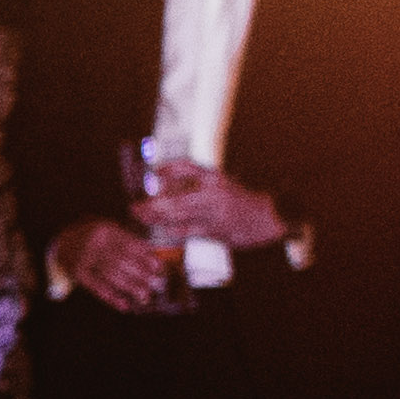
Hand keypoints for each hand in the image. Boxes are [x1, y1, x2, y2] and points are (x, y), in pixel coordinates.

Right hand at [51, 217, 174, 313]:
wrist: (63, 244)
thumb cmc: (96, 239)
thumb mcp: (110, 231)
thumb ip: (129, 240)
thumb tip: (153, 257)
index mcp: (105, 230)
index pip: (129, 244)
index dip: (145, 257)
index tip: (159, 267)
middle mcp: (93, 243)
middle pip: (122, 261)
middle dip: (141, 274)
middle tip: (156, 285)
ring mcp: (84, 259)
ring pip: (111, 276)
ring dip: (130, 288)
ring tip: (145, 297)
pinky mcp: (77, 273)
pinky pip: (97, 288)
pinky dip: (112, 298)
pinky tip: (124, 306)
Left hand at [136, 160, 284, 250]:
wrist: (265, 219)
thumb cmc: (236, 199)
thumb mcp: (219, 182)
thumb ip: (193, 181)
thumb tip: (161, 182)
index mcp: (213, 177)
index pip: (186, 167)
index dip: (166, 169)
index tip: (153, 173)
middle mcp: (213, 192)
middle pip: (175, 199)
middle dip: (152, 205)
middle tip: (135, 207)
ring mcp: (214, 213)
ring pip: (178, 216)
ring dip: (156, 218)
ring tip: (140, 217)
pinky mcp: (214, 231)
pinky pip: (186, 231)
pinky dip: (171, 230)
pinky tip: (158, 229)